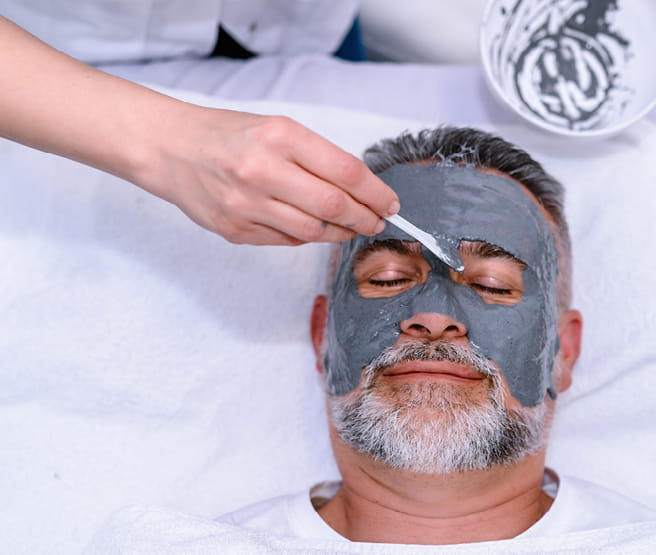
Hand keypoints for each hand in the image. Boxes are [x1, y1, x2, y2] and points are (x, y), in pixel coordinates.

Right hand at [142, 107, 399, 244]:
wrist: (170, 149)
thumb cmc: (227, 135)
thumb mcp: (276, 129)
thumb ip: (316, 157)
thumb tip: (360, 191)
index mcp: (280, 136)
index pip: (346, 171)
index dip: (376, 193)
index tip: (390, 203)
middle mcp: (263, 170)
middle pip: (335, 206)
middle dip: (366, 218)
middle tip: (378, 221)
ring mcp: (246, 204)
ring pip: (313, 230)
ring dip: (340, 232)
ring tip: (350, 227)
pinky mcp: (234, 230)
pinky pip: (287, 240)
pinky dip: (307, 236)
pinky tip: (312, 227)